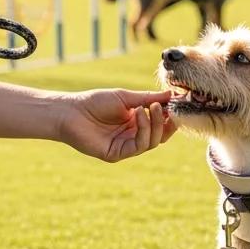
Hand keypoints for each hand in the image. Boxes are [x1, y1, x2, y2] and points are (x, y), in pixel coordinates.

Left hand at [60, 89, 175, 161]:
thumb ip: (147, 98)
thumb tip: (171, 94)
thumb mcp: (125, 97)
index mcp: (137, 123)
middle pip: (160, 136)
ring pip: (152, 142)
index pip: (161, 124)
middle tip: (163, 106)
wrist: (71, 111)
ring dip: (155, 124)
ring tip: (149, 107)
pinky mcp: (117, 154)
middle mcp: (133, 137)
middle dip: (166, 122)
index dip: (171, 116)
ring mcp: (126, 147)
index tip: (178, 103)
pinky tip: (138, 113)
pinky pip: (138, 146)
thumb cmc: (95, 101)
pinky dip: (143, 129)